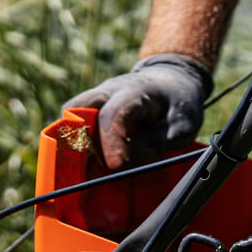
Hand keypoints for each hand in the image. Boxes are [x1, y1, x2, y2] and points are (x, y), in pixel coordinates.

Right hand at [64, 54, 214, 168]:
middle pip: (77, 109)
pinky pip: (75, 122)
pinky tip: (89, 161)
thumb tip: (123, 162)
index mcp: (134, 92)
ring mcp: (96, 97)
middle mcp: (108, 90)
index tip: (116, 167)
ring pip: (71, 116)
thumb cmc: (178, 105)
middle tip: (92, 170)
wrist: (171, 81)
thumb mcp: (180, 127)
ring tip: (88, 167)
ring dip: (75, 142)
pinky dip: (78, 141)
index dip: (111, 143)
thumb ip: (154, 144)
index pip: (113, 115)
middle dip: (80, 141)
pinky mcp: (91, 107)